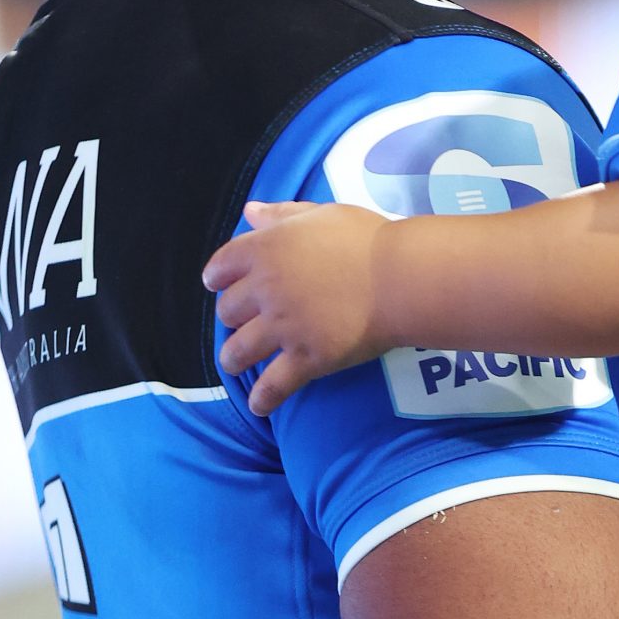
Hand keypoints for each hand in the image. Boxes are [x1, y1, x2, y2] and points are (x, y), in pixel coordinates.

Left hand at [203, 198, 396, 415]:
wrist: (401, 278)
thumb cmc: (368, 240)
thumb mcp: (322, 214)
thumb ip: (282, 214)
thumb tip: (249, 212)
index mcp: (266, 250)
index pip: (222, 266)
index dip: (217, 278)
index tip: (219, 286)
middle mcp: (266, 289)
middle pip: (228, 311)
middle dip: (231, 318)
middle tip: (243, 323)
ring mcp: (283, 327)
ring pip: (239, 350)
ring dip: (233, 359)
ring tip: (235, 365)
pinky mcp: (306, 359)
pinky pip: (273, 385)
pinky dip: (263, 398)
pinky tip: (258, 406)